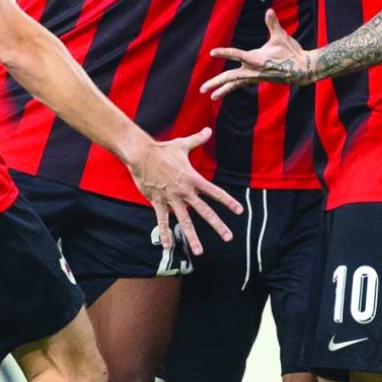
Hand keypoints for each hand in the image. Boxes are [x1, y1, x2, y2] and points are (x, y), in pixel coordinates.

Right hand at [128, 127, 242, 255]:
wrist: (141, 155)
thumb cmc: (163, 150)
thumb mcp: (182, 144)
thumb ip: (198, 139)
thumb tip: (208, 129)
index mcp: (193, 179)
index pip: (215, 192)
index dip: (228, 202)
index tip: (239, 211)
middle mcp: (185, 191)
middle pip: (204, 211)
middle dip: (217, 225)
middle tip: (228, 237)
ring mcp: (171, 199)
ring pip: (184, 221)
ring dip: (192, 236)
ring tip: (199, 251)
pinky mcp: (158, 202)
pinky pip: (162, 221)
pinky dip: (164, 233)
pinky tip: (168, 246)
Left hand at [201, 10, 315, 100]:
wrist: (301, 70)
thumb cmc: (291, 52)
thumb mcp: (281, 37)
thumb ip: (273, 24)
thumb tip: (269, 11)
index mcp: (256, 59)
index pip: (236, 55)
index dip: (224, 53)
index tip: (212, 52)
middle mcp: (253, 70)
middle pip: (230, 77)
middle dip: (216, 83)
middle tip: (202, 89)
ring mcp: (254, 76)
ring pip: (234, 84)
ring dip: (222, 90)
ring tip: (210, 97)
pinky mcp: (257, 79)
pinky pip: (240, 84)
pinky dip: (231, 87)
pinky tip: (224, 91)